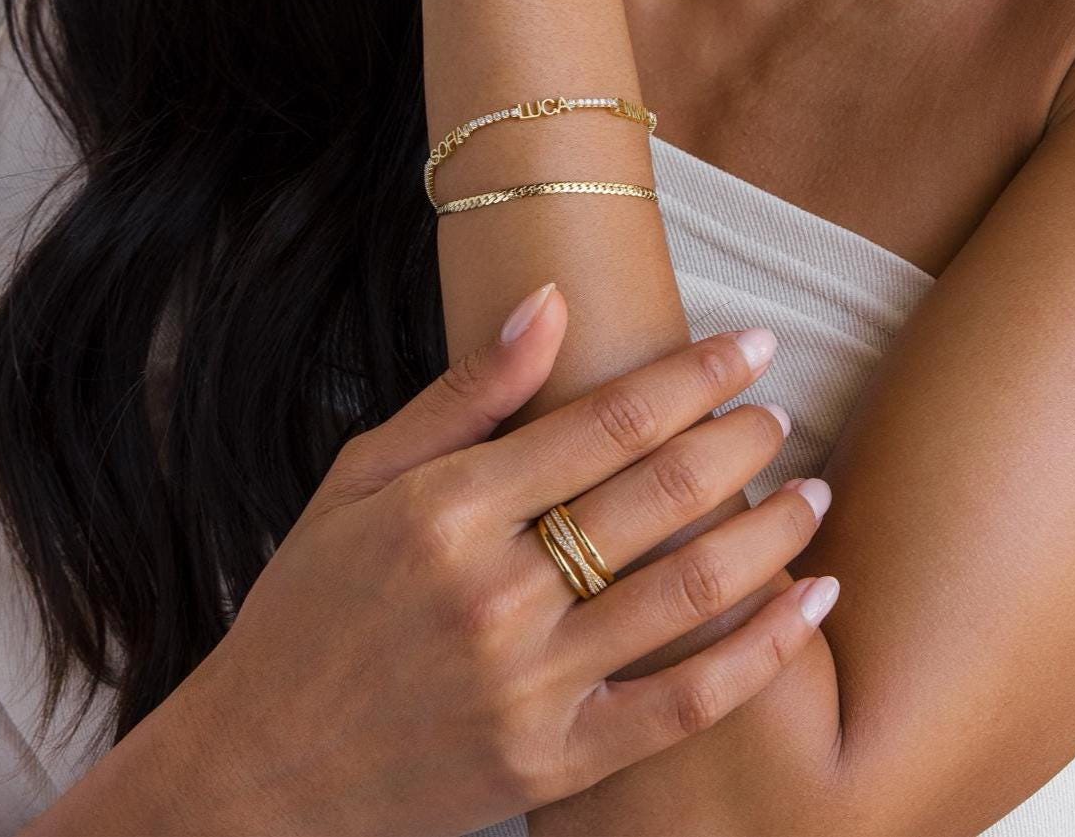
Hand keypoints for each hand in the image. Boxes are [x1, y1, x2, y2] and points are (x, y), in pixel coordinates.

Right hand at [177, 285, 832, 836]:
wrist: (258, 772)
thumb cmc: (310, 608)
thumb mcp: (362, 478)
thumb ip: (465, 394)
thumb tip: (550, 302)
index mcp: (448, 509)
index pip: (607, 421)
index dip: (693, 375)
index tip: (751, 343)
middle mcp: (495, 592)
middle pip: (659, 496)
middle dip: (742, 441)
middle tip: (784, 413)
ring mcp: (528, 685)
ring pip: (687, 594)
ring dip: (770, 534)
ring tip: (815, 493)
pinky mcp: (553, 764)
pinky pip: (683, 705)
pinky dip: (761, 654)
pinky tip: (812, 603)